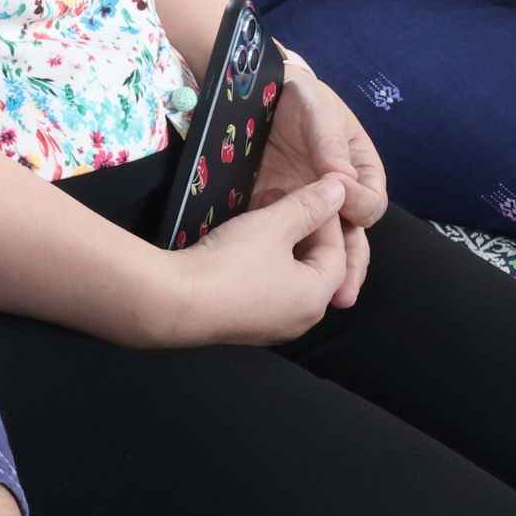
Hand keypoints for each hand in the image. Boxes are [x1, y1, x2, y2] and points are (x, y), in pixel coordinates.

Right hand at [152, 175, 351, 346]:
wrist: (176, 301)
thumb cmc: (231, 263)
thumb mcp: (272, 225)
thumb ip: (307, 205)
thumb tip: (339, 189)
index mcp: (315, 298)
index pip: (337, 253)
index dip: (327, 219)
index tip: (311, 194)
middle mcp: (300, 320)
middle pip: (314, 268)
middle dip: (303, 231)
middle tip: (285, 202)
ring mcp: (270, 327)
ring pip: (288, 279)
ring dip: (282, 246)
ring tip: (262, 218)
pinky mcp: (243, 326)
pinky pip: (266, 291)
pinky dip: (264, 265)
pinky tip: (243, 245)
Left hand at [254, 61, 386, 308]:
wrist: (257, 92)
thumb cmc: (300, 97)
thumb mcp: (319, 110)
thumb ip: (329, 142)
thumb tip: (340, 178)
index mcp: (361, 171)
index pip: (369, 201)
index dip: (357, 202)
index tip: (338, 191)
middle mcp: (339, 196)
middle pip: (353, 236)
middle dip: (351, 266)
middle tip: (344, 292)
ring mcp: (309, 206)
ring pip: (324, 247)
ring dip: (326, 274)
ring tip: (326, 300)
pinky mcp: (278, 210)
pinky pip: (287, 240)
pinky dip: (287, 258)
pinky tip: (282, 277)